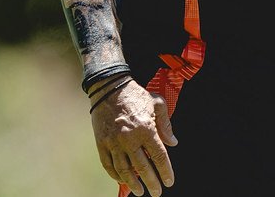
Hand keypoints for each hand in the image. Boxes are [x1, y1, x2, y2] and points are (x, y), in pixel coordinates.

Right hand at [90, 80, 177, 196]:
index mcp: (146, 129)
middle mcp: (130, 138)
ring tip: (140, 191)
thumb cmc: (136, 94)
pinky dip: (115, 175)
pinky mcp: (101, 143)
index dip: (165, 171)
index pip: (159, 156)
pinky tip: (122, 180)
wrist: (109, 87)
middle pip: (142, 168)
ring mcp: (114, 142)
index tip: (169, 182)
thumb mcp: (157, 103)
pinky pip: (108, 164)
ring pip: (124, 170)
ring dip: (132, 184)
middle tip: (157, 192)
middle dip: (152, 183)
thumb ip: (166, 124)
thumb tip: (173, 142)